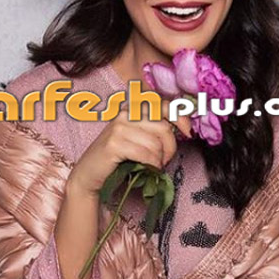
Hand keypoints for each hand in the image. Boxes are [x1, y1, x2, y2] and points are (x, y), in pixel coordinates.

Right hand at [69, 98, 192, 195]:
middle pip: (164, 128)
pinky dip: (151, 165)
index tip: (188, 132)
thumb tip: (184, 127)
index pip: (163, 105)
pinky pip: (146, 154)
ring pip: (156, 143)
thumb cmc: (117, 157)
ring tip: (152, 166)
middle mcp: (125, 113)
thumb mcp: (138, 138)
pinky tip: (147, 169)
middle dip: (170, 148)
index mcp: (132, 108)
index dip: (180, 117)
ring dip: (159, 160)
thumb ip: (155, 129)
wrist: (89, 174)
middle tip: (164, 161)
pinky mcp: (114, 144)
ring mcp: (118, 127)